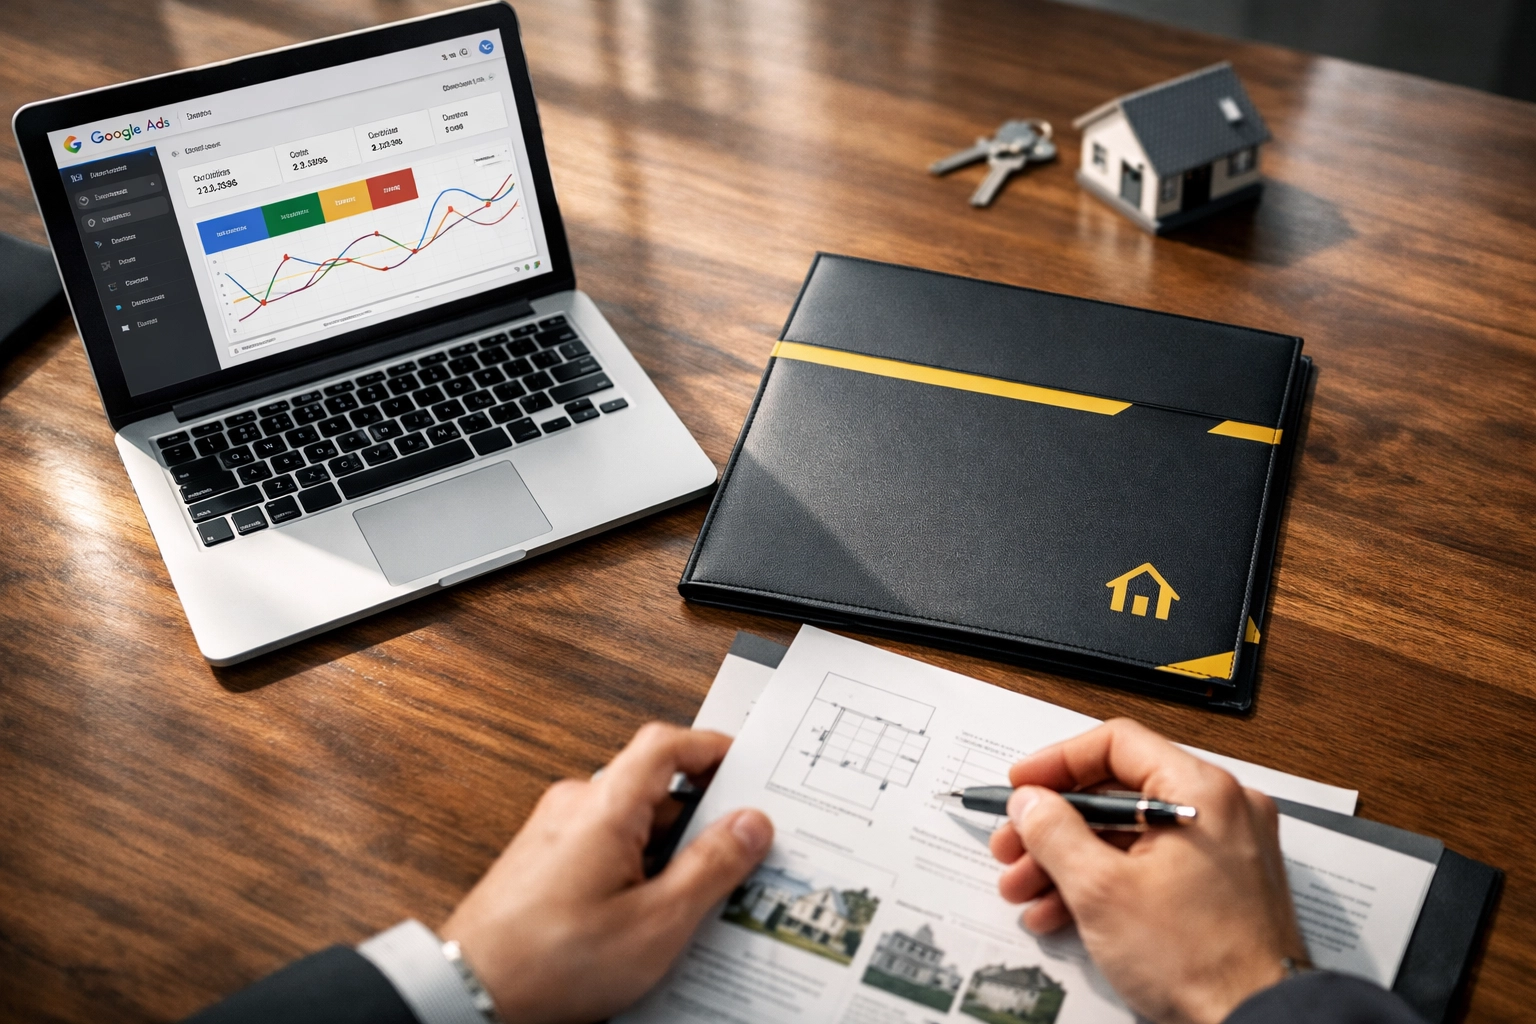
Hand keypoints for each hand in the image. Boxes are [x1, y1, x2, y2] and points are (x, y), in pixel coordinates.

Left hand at [441, 723, 773, 1023]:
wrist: (469, 993)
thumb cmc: (551, 962)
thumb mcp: (656, 922)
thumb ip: (711, 867)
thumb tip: (751, 825)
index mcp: (605, 806)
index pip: (667, 744)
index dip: (712, 748)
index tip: (747, 769)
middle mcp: (575, 805)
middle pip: (654, 786)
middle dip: (700, 816)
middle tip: (737, 853)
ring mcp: (555, 831)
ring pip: (631, 821)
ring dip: (667, 849)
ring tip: (693, 900)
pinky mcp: (543, 860)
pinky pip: (605, 845)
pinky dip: (637, 866)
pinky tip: (648, 913)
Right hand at [989, 718, 1306, 1023]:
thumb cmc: (1200, 960)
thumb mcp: (1101, 890)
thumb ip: (1054, 832)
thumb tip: (1030, 802)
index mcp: (1202, 791)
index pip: (1117, 744)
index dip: (1057, 762)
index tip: (1022, 786)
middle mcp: (1221, 810)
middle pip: (1117, 794)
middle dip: (1054, 826)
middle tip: (1013, 847)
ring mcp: (1225, 849)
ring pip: (1130, 835)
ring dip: (1070, 860)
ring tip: (1026, 890)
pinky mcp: (1221, 886)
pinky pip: (1152, 866)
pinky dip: (1107, 881)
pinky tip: (1062, 912)